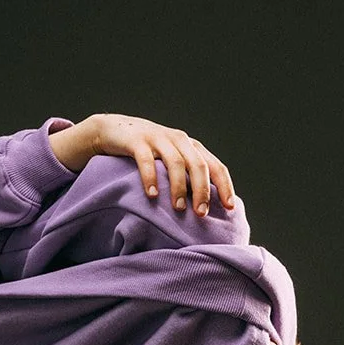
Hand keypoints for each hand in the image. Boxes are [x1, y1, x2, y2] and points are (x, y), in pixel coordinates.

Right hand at [88, 113, 234, 217]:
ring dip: (179, 187)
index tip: (229, 207)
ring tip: (179, 208)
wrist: (114, 130)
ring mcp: (158, 138)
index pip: (215, 166)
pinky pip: (146, 160)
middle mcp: (179, 140)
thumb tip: (204, 208)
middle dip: (202, 191)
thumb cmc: (148, 153)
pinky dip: (151, 178)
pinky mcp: (137, 141)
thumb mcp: (171, 161)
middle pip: (198, 165)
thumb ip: (187, 176)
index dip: (224, 186)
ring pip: (176, 162)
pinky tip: (152, 196)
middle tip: (201, 214)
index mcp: (191, 147)